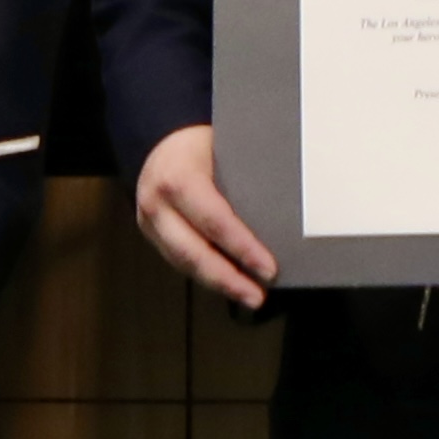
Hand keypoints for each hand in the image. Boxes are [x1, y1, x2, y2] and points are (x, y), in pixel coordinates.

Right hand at [130, 123, 275, 308]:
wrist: (161, 142)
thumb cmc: (203, 144)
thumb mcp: (225, 150)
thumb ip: (246, 179)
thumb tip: (289, 209)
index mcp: (178, 179)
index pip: (214, 221)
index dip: (243, 248)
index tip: (269, 268)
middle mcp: (157, 204)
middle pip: (192, 252)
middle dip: (227, 278)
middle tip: (257, 296)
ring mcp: (149, 223)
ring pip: (183, 262)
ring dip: (217, 283)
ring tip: (248, 296)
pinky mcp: (151, 235)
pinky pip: (179, 260)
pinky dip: (205, 275)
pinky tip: (227, 283)